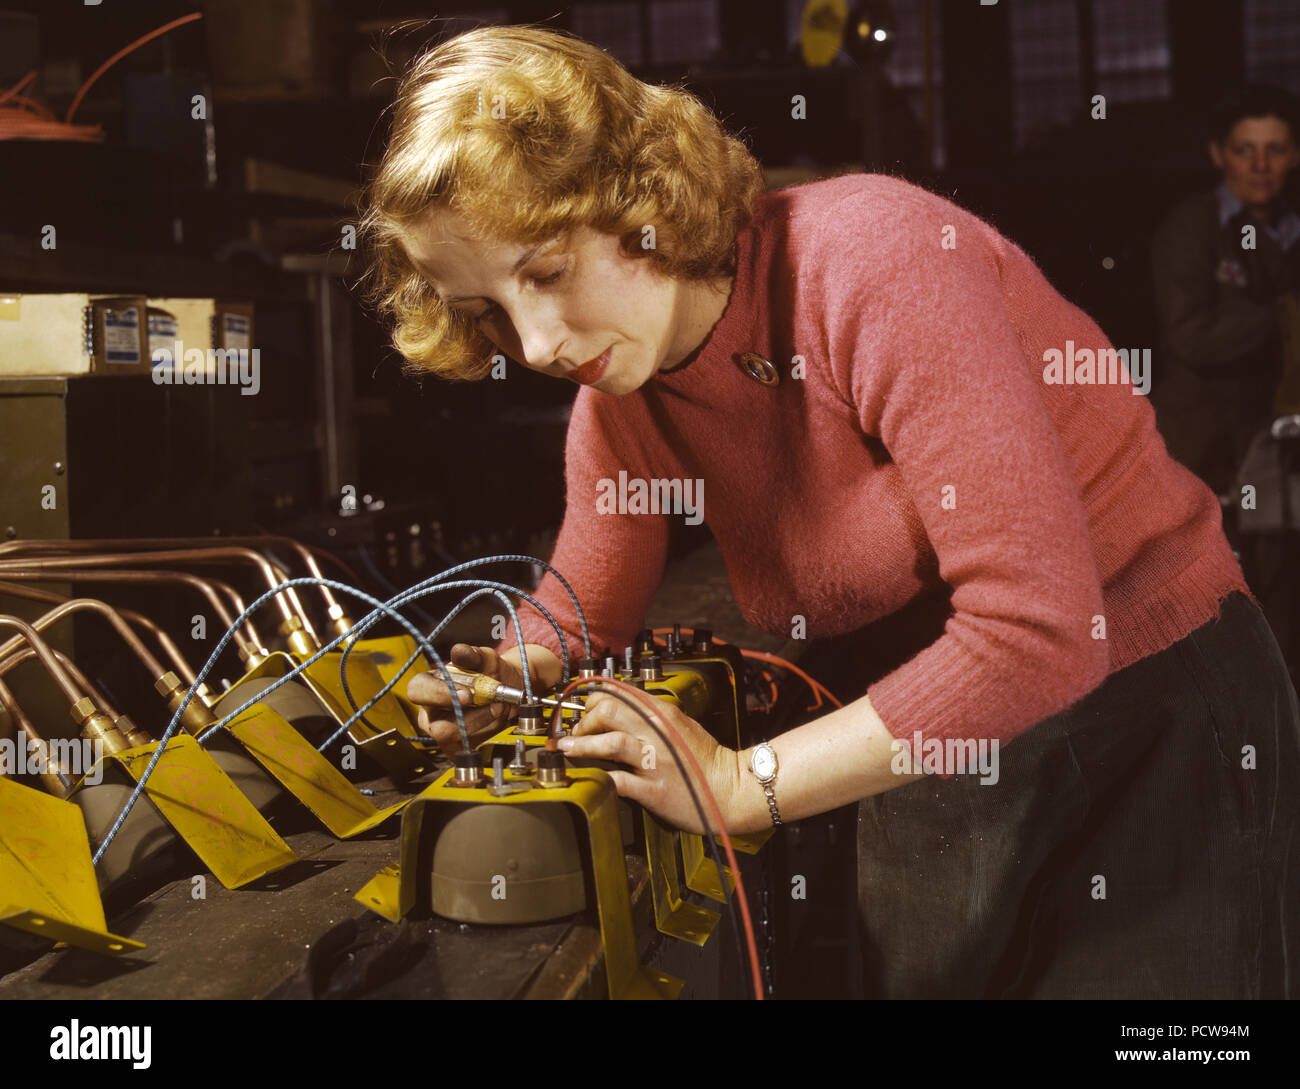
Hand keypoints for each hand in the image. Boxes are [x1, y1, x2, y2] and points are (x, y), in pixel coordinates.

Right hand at [406, 642, 564, 752]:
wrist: (507, 689)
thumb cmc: (489, 672)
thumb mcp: (484, 658)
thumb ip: (472, 655)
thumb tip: (459, 652)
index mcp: (427, 685)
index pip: (418, 691)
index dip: (441, 694)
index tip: (468, 694)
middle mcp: (429, 712)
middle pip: (437, 727)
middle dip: (471, 718)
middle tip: (495, 704)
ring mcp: (441, 732)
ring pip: (456, 739)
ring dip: (485, 722)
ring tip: (501, 706)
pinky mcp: (455, 747)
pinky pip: (468, 748)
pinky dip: (488, 732)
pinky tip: (497, 718)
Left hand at [557, 688, 743, 834]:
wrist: (732, 789)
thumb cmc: (706, 760)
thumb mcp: (680, 725)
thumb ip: (652, 716)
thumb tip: (622, 711)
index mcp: (662, 713)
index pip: (618, 693)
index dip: (594, 700)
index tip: (584, 711)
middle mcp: (657, 732)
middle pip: (608, 711)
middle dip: (583, 721)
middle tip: (575, 733)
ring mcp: (654, 760)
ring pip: (609, 742)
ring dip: (581, 745)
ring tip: (565, 749)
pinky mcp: (653, 789)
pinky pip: (619, 780)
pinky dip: (599, 778)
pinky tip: (587, 778)